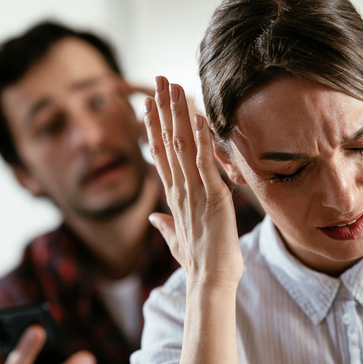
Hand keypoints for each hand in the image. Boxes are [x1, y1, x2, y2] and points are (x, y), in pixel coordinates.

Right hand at [144, 76, 242, 286]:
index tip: (149, 105)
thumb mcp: (177, 241)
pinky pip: (205, 163)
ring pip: (182, 146)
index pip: (160, 156)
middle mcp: (180, 191)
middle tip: (159, 81)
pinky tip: (197, 116)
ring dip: (178, 114)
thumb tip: (156, 218)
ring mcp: (194, 193)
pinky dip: (201, 138)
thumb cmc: (198, 263)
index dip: (154, 129)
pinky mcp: (213, 197)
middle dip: (163, 110)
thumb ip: (166, 226)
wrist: (209, 282)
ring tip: (173, 86)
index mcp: (174, 198)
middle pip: (167, 143)